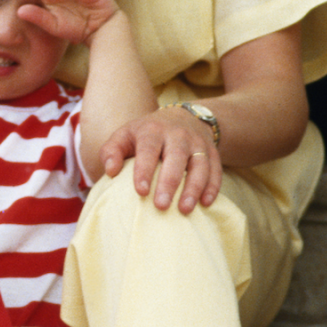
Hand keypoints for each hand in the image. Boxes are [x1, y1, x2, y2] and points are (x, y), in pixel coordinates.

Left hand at [100, 106, 222, 213]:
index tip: (141, 191)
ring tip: (185, 210)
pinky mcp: (212, 153)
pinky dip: (212, 187)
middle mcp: (178, 134)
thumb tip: (110, 171)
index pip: (149, 149)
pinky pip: (215, 170)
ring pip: (199, 165)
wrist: (184, 117)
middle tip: (161, 206)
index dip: (144, 170)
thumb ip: (111, 151)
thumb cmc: (147, 134)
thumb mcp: (125, 135)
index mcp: (153, 130)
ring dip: (194, 188)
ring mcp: (198, 143)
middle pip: (176, 158)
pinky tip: (205, 203)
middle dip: (169, 182)